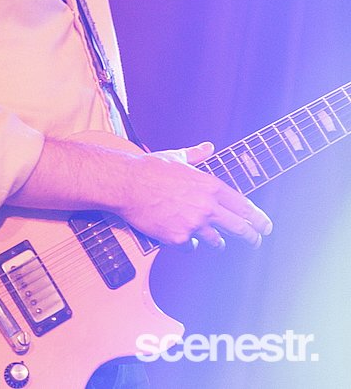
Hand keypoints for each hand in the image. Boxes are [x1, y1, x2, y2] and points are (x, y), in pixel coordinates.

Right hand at [119, 141, 272, 249]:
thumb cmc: (150, 168)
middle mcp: (206, 207)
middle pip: (239, 228)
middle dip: (252, 237)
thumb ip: (197, 154)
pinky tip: (186, 239)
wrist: (127, 184)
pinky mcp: (177, 238)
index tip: (265, 225)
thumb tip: (208, 146)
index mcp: (209, 186)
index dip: (257, 218)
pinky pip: (190, 246)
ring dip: (219, 242)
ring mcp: (193, 224)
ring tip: (219, 243)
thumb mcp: (177, 157)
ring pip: (217, 241)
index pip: (242, 206)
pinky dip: (190, 244)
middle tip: (257, 241)